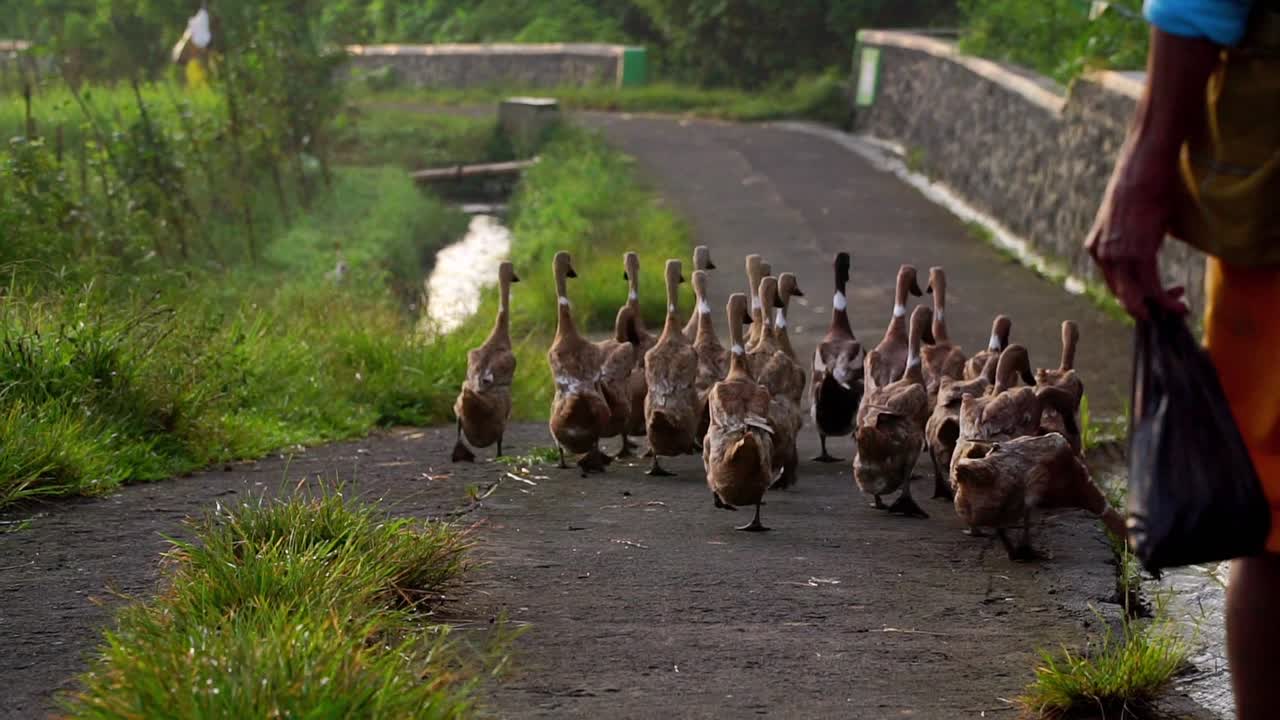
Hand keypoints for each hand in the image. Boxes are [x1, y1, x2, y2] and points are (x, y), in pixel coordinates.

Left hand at [1085, 136, 1187, 320]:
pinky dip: (1165, 301)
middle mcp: (1101, 256)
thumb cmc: (1142, 187)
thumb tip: (1146, 248)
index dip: (1135, 296)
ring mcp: (1116, 256)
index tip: (1155, 295)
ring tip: (1178, 308)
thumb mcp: (1128, 219)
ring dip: (1158, 308)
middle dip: (1145, 308)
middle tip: (1168, 309)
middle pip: (1122, 296)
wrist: (1143, 167)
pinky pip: (1150, 288)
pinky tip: (1178, 305)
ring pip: (1135, 297)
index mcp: (1096, 248)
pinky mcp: (1137, 254)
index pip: (1113, 284)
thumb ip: (1130, 239)